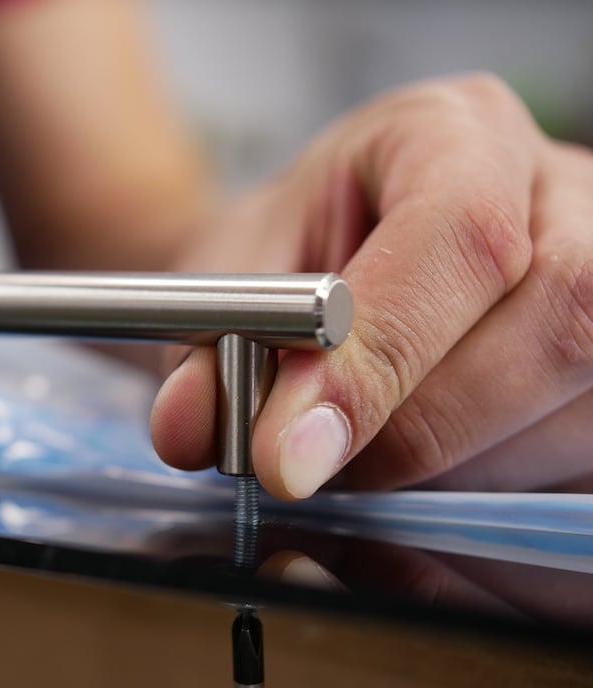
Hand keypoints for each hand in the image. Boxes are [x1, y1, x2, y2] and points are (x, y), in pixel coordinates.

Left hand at [151, 74, 592, 497]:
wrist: (315, 264)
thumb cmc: (284, 258)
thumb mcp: (231, 281)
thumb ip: (212, 352)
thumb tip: (194, 425)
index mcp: (456, 133)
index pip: (461, 236)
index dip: (381, 357)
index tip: (287, 451)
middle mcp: (562, 195)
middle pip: (553, 329)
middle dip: (415, 432)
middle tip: (313, 464)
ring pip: (572, 417)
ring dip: (448, 473)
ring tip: (361, 453)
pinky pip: (575, 466)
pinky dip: (489, 493)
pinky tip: (423, 470)